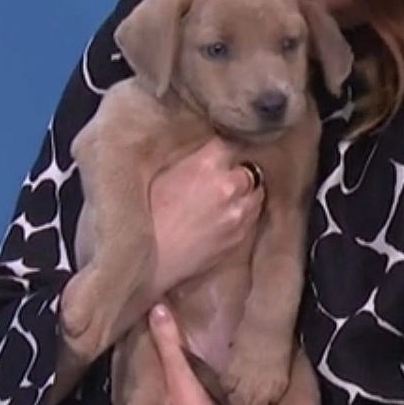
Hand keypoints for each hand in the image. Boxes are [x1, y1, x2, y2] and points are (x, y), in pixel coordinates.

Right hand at [147, 139, 264, 301]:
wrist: (150, 264)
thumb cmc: (147, 218)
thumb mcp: (162, 176)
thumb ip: (190, 161)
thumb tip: (204, 153)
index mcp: (207, 164)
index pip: (232, 140)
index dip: (227, 144)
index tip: (223, 148)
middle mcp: (230, 185)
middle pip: (250, 167)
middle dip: (238, 170)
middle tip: (222, 176)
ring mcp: (239, 212)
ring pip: (256, 192)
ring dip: (246, 191)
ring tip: (227, 197)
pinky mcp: (240, 236)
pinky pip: (252, 216)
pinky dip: (245, 212)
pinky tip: (226, 216)